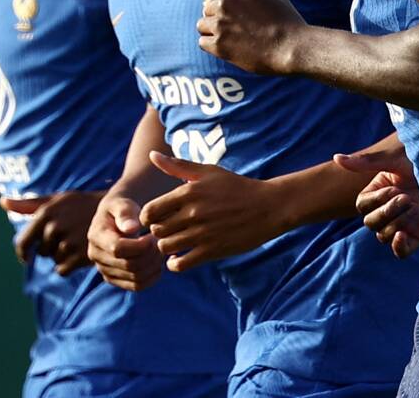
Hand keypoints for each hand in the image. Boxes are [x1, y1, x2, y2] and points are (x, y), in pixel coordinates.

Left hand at [0, 191, 102, 275]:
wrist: (115, 210)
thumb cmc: (81, 205)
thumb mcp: (57, 200)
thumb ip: (28, 204)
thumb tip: (2, 202)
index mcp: (46, 213)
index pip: (23, 243)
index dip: (24, 253)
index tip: (27, 257)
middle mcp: (55, 227)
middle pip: (42, 252)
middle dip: (51, 248)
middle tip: (68, 237)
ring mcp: (69, 241)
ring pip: (53, 260)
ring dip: (62, 256)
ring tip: (78, 242)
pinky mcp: (81, 255)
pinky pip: (62, 270)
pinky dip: (69, 266)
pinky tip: (80, 254)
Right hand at [86, 193, 162, 290]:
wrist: (118, 218)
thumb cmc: (123, 208)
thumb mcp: (123, 204)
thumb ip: (126, 214)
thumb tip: (131, 229)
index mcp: (96, 236)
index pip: (118, 248)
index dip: (140, 245)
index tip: (153, 235)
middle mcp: (96, 256)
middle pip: (129, 265)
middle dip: (150, 254)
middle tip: (160, 241)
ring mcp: (105, 270)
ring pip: (136, 278)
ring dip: (154, 265)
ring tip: (160, 249)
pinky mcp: (115, 279)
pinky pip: (137, 286)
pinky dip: (153, 276)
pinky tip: (158, 261)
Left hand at [139, 152, 285, 272]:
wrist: (268, 207)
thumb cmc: (237, 187)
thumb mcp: (209, 172)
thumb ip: (178, 166)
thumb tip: (152, 155)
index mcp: (189, 192)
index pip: (149, 211)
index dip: (149, 216)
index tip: (159, 217)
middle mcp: (193, 213)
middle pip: (156, 230)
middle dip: (159, 232)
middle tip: (169, 231)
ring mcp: (202, 233)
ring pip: (165, 247)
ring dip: (167, 247)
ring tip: (175, 243)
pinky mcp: (212, 250)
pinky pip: (180, 264)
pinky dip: (176, 263)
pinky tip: (181, 257)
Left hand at [197, 0, 304, 73]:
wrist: (292, 47)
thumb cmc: (288, 22)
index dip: (229, 8)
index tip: (241, 18)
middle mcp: (226, 3)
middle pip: (208, 9)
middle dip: (219, 19)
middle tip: (237, 31)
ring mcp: (220, 23)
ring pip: (202, 25)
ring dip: (213, 32)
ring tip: (231, 40)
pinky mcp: (218, 44)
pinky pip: (202, 43)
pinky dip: (212, 47)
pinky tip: (228, 50)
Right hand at [335, 149, 418, 258]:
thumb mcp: (397, 159)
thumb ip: (367, 162)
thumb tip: (335, 158)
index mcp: (380, 191)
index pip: (362, 205)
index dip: (376, 200)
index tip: (394, 187)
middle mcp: (389, 208)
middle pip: (371, 223)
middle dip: (386, 211)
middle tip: (406, 197)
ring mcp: (403, 223)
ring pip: (383, 235)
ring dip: (395, 223)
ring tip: (414, 206)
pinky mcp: (418, 235)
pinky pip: (400, 251)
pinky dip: (398, 247)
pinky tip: (403, 235)